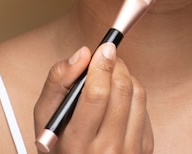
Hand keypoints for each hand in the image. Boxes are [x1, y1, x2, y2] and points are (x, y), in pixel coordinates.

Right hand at [34, 43, 153, 152]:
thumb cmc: (59, 143)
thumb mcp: (46, 117)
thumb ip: (58, 81)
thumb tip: (83, 54)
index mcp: (77, 144)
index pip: (97, 94)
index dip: (102, 64)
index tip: (103, 48)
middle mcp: (107, 151)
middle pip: (121, 90)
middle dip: (114, 65)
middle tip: (106, 58)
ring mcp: (129, 151)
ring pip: (137, 94)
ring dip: (125, 76)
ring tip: (110, 78)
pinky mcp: (145, 148)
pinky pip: (145, 108)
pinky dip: (133, 95)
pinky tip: (118, 100)